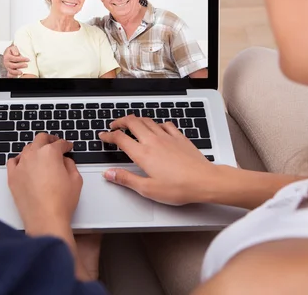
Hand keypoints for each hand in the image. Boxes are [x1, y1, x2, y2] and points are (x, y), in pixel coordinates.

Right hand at [3, 45, 28, 77]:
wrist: (9, 53)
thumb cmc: (11, 51)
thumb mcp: (12, 47)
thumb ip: (14, 49)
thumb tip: (16, 54)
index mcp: (7, 57)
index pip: (14, 58)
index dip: (21, 59)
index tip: (27, 59)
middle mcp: (6, 62)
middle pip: (13, 65)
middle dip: (20, 65)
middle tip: (26, 65)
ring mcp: (7, 67)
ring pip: (11, 71)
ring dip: (16, 72)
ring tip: (21, 72)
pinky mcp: (9, 70)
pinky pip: (10, 74)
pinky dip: (13, 75)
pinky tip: (18, 75)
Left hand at [7, 134, 82, 231]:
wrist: (45, 219)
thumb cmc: (61, 202)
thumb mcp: (76, 180)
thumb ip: (71, 164)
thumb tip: (65, 161)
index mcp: (50, 153)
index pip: (59, 143)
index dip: (66, 144)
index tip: (68, 147)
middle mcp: (33, 155)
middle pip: (41, 139)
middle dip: (50, 140)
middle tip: (55, 144)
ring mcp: (21, 165)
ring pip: (27, 148)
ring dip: (35, 149)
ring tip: (41, 155)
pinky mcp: (12, 176)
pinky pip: (13, 161)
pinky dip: (19, 160)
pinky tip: (25, 164)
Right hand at [99, 116, 219, 205]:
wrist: (204, 181)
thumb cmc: (178, 188)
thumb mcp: (147, 189)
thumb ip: (126, 179)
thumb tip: (109, 174)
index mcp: (143, 154)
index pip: (120, 138)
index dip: (108, 135)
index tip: (103, 136)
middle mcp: (153, 141)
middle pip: (132, 122)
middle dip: (120, 121)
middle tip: (114, 126)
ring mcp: (167, 137)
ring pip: (147, 120)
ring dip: (136, 120)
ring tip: (131, 124)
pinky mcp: (179, 137)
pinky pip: (165, 124)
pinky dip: (156, 123)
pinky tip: (157, 128)